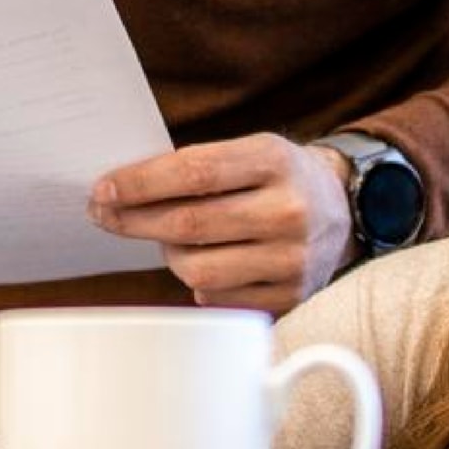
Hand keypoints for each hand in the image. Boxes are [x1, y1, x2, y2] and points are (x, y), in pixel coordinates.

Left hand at [86, 135, 354, 312]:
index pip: (192, 172)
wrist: (346, 208)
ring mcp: (292, 258)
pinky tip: (207, 261)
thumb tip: (120, 191)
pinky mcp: (291, 296)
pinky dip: (199, 282)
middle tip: (104, 214)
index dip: (139, 184)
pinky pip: (218, 297)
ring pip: (197, 269)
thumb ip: (195, 166)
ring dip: (169, 254)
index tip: (102, 190)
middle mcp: (288, 210)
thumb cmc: (278, 176)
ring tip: (171, 238)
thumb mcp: (250, 151)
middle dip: (134, 221)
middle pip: (188, 224)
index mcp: (274, 160)